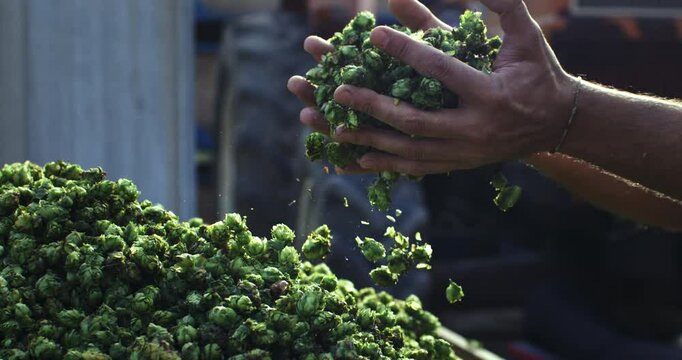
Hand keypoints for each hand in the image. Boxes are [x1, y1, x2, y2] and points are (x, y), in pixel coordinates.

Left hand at [289, 0, 575, 175]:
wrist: (558, 122)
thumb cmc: (539, 73)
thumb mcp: (526, 36)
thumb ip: (502, 6)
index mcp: (491, 94)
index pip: (439, 70)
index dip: (404, 49)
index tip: (371, 33)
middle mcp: (476, 129)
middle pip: (414, 120)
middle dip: (373, 105)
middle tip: (339, 90)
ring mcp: (465, 153)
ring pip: (409, 150)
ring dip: (371, 139)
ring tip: (335, 126)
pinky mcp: (459, 165)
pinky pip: (417, 168)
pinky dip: (387, 163)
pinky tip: (359, 158)